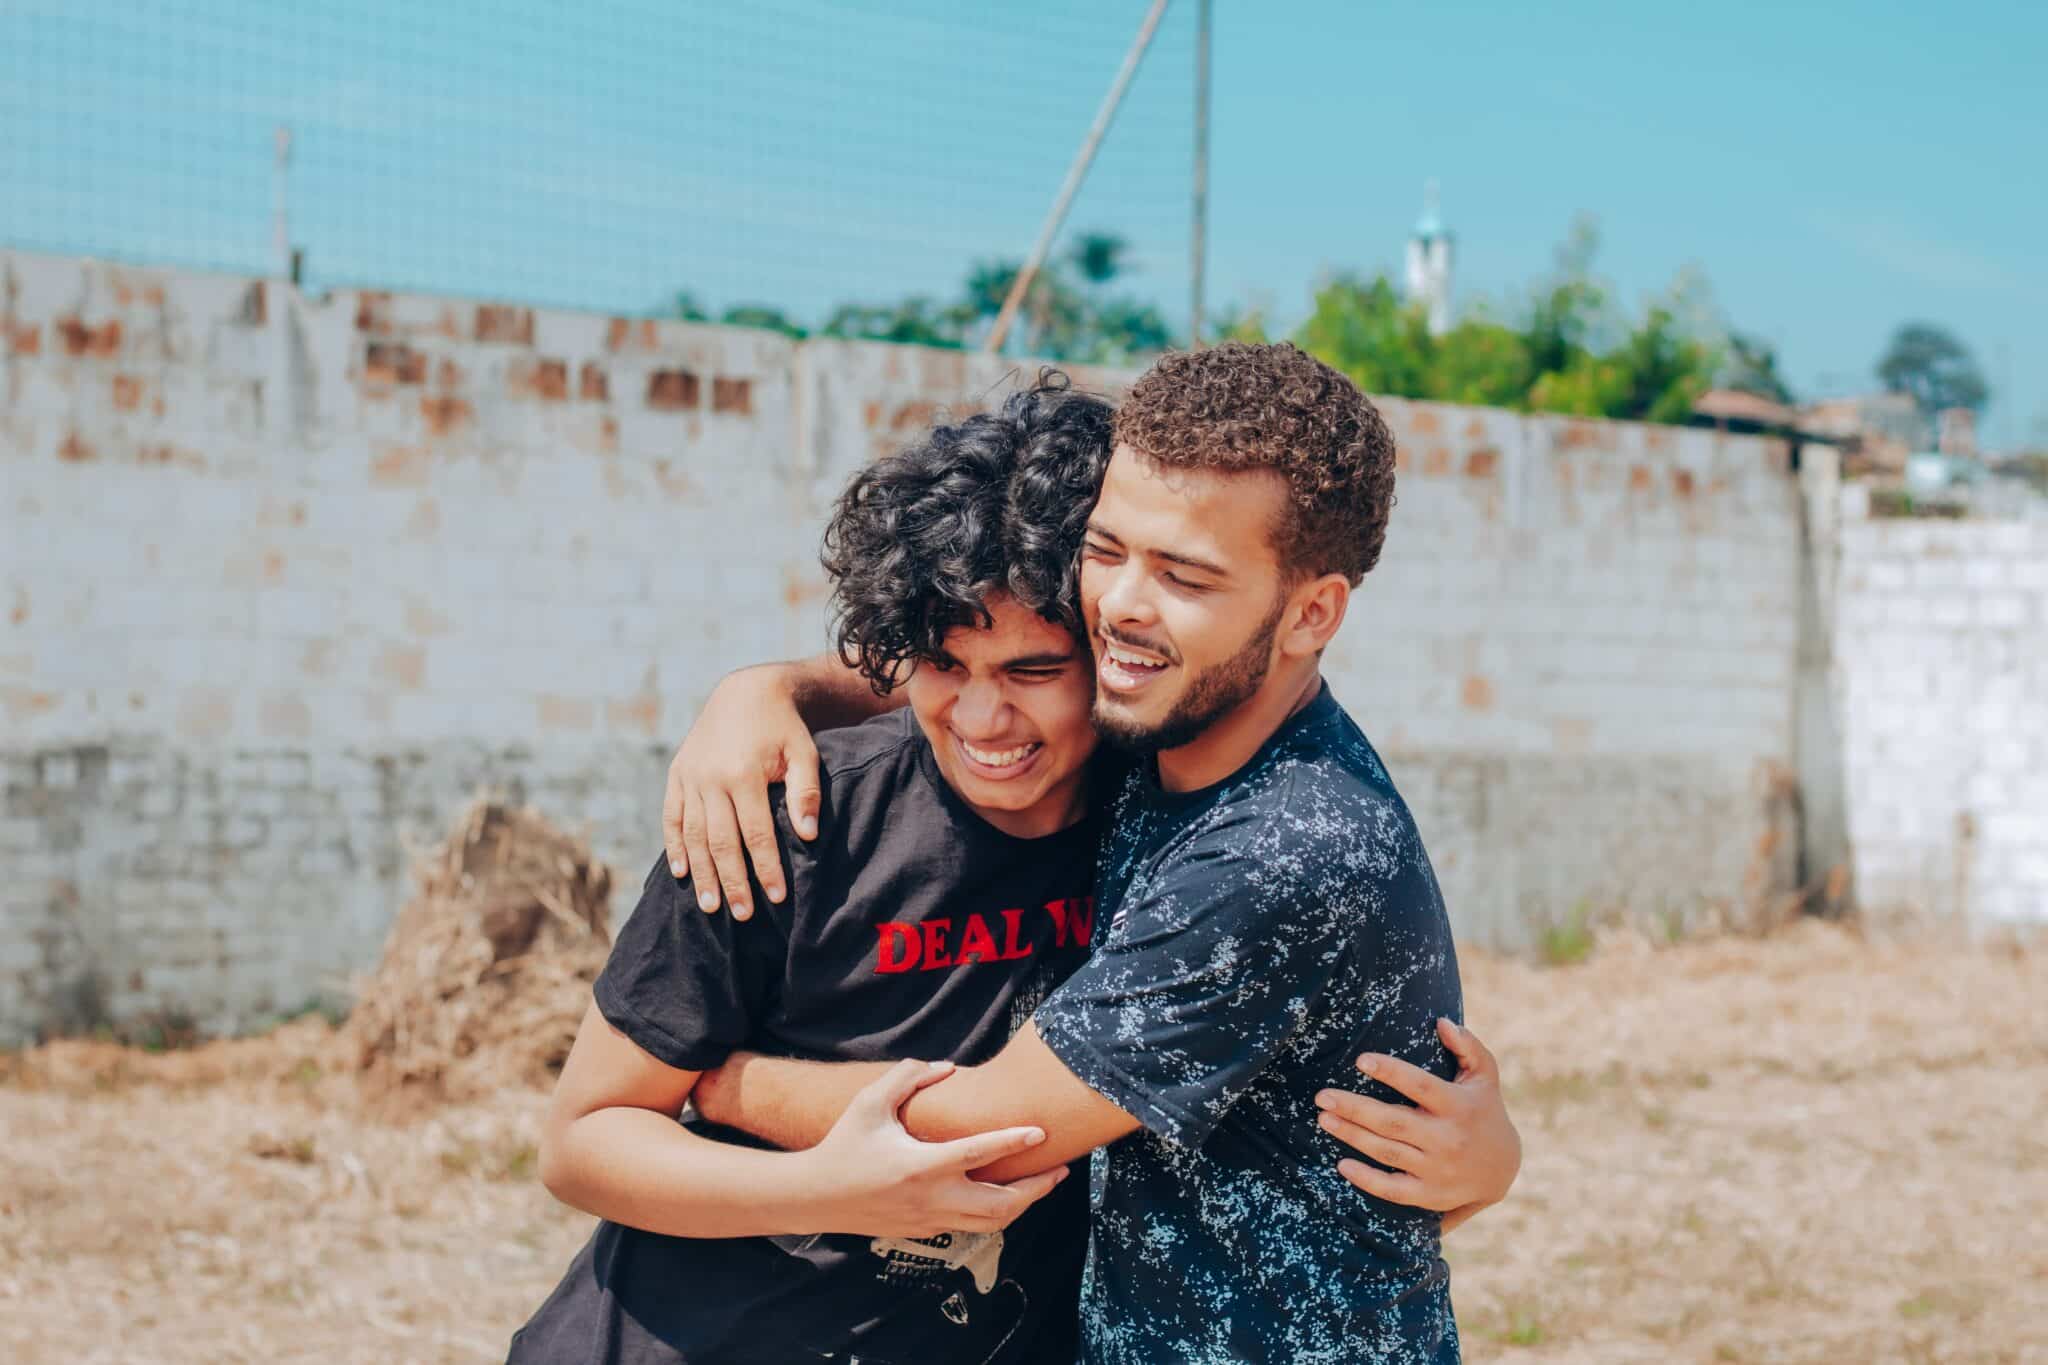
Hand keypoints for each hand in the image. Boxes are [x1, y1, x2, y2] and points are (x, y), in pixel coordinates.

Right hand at [661, 665, 824, 919]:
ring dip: (702, 873)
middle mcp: (711, 778)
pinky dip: (674, 845)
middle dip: (732, 882)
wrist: (745, 692)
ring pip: (692, 835)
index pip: (756, 834)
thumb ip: (806, 792)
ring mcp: (690, 777)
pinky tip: (682, 873)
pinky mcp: (677, 774)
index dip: (766, 868)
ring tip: (710, 907)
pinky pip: (671, 816)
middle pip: (720, 842)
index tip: (777, 897)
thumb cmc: (783, 728)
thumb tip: (808, 835)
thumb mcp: (804, 752)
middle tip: (743, 915)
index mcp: (744, 773)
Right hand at [803, 1060, 1069, 1237]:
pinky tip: (1009, 1194)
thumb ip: (906, 1079)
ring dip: (1023, 1204)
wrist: (815, 1196)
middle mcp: (931, 1198)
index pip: (977, 1155)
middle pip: (1000, 1204)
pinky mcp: (926, 1232)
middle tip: (1061, 1169)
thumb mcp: (868, 1103)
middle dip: (1037, 1189)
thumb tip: (946, 1069)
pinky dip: (998, 1212)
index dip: (1012, 1141)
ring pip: (992, 1222)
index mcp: (920, 1166)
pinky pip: (973, 1225)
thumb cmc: (843, 1145)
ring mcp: (930, 1220)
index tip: (1041, 1131)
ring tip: (1044, 1183)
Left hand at [1315, 1017, 1520, 1216]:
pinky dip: (1366, 1179)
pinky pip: (1393, 1190)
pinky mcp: (1429, 1195)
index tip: (1361, 1060)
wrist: (1503, 1168)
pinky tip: (1341, 1164)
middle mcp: (1447, 1138)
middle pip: (1393, 1122)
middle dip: (1354, 1108)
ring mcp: (1437, 1169)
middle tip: (1322, 1096)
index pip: (1420, 1085)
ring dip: (1352, 1136)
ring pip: (1387, 1152)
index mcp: (1458, 1105)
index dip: (1391, 1072)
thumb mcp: (1485, 1075)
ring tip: (1324, 1118)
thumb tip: (1442, 1022)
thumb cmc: (1483, 1109)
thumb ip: (1467, 1046)